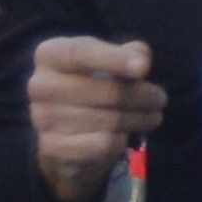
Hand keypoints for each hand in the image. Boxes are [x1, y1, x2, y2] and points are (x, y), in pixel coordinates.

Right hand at [29, 36, 163, 201]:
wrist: (64, 138)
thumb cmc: (91, 89)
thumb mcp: (109, 64)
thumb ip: (129, 54)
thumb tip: (141, 58)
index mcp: (50, 55)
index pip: (81, 53)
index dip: (114, 59)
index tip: (143, 68)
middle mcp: (40, 85)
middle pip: (108, 91)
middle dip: (144, 97)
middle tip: (160, 100)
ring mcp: (42, 118)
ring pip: (111, 120)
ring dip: (139, 119)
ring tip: (150, 117)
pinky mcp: (53, 148)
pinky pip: (104, 144)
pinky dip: (121, 140)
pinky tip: (123, 136)